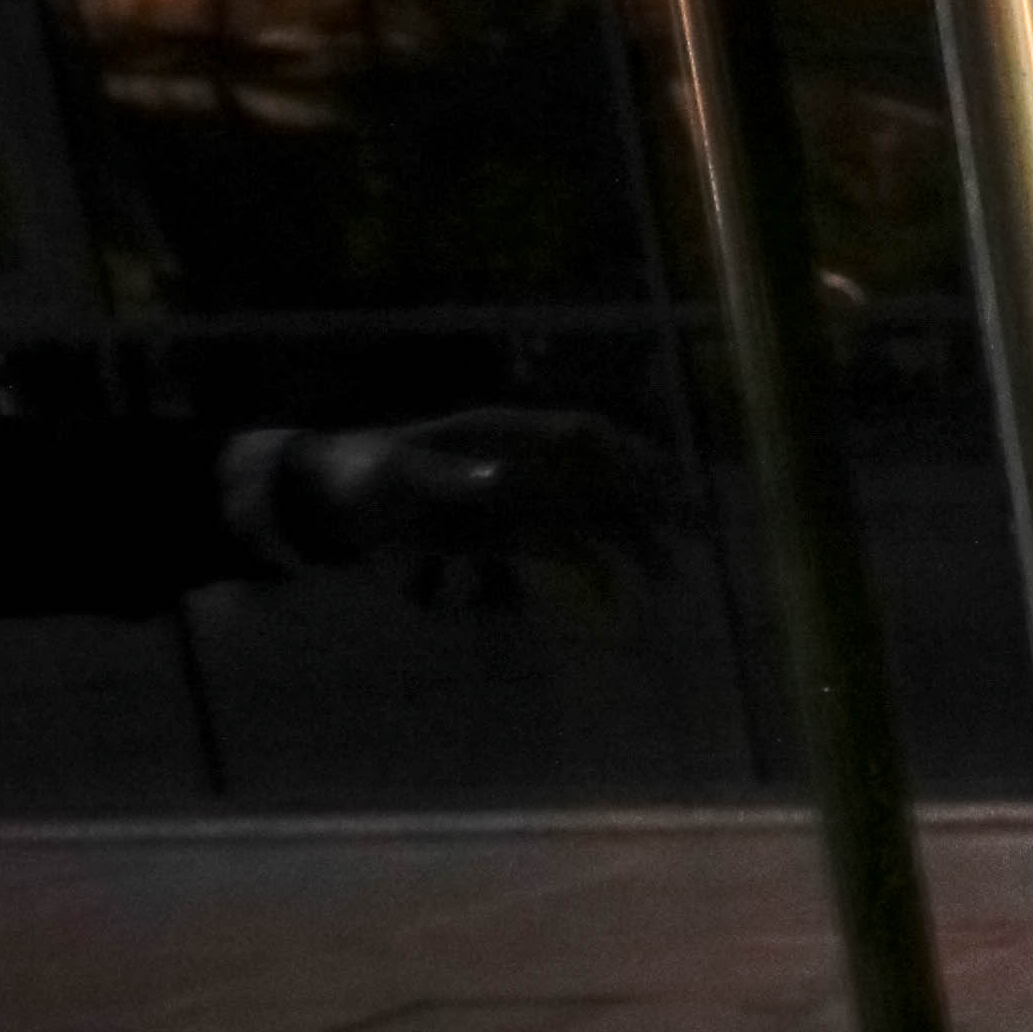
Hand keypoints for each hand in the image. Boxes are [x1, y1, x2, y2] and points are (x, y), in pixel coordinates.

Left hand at [256, 409, 672, 610]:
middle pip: (605, 477)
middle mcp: (530, 464)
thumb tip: (506, 481)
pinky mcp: (518, 535)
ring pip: (598, 518)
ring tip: (668, 580)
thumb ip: (454, 478)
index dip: (625, 451)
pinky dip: (598, 570)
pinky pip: (571, 550)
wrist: (337, 504)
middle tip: (695, 529)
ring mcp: (527, 500)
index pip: (581, 434)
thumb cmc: (366, 476)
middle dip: (653, 501)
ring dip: (636, 543)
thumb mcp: (402, 476)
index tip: (661, 477)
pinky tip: (618, 597)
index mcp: (506, 434)